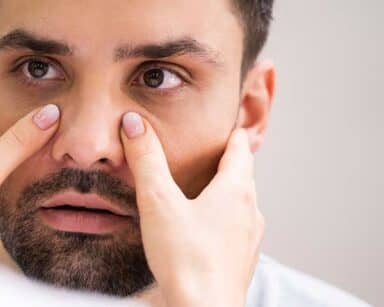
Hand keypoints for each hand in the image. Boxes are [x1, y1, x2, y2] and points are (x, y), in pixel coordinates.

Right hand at [120, 112, 262, 306]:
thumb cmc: (185, 258)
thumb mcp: (158, 201)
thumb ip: (146, 160)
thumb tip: (134, 122)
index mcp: (236, 190)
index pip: (240, 149)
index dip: (230, 134)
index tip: (224, 124)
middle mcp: (249, 211)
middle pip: (242, 176)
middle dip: (227, 162)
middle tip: (211, 151)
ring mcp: (249, 239)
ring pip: (241, 204)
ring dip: (225, 192)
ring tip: (204, 188)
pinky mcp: (240, 262)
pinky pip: (235, 230)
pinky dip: (222, 219)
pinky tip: (203, 229)